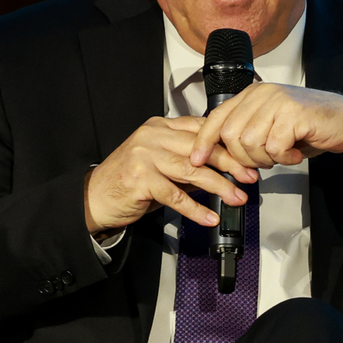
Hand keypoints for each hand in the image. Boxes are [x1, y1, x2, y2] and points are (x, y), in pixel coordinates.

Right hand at [85, 116, 258, 233]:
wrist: (94, 198)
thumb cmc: (129, 181)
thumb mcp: (160, 164)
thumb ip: (188, 163)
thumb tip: (224, 171)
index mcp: (160, 127)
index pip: (200, 129)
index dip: (227, 144)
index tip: (246, 158)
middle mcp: (152, 137)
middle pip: (200, 148)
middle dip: (230, 164)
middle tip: (249, 177)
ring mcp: (144, 156)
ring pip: (192, 171)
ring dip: (219, 186)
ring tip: (236, 197)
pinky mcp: (140, 179)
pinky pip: (175, 195)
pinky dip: (196, 209)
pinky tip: (210, 216)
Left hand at [189, 84, 342, 169]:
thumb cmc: (309, 126)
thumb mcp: (271, 125)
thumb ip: (246, 132)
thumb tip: (219, 153)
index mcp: (252, 94)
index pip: (217, 117)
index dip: (204, 141)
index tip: (198, 159)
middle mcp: (262, 93)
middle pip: (231, 135)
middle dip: (244, 158)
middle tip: (265, 161)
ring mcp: (278, 102)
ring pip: (250, 143)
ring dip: (266, 159)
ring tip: (282, 154)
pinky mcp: (293, 114)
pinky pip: (274, 148)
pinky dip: (284, 158)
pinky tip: (295, 152)